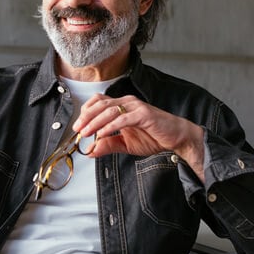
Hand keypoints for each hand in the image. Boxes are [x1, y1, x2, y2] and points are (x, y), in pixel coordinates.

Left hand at [72, 94, 204, 181]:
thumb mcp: (126, 144)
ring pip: (109, 111)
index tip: (77, 126)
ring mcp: (136, 107)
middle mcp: (128, 102)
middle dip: (86, 117)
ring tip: (86, 133)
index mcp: (123, 106)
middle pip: (101, 104)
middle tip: (77, 129)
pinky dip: (110, 126)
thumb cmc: (154, 137)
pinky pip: (123, 119)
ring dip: (95, 122)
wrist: (177, 138)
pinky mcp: (144, 114)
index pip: (99, 102)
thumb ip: (108, 145)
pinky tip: (101, 134)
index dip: (86, 112)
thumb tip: (90, 151)